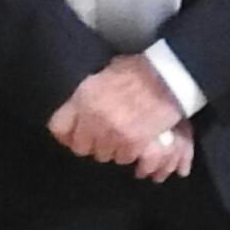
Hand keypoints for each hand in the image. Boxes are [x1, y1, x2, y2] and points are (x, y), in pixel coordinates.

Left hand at [47, 52, 189, 171]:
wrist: (170, 77)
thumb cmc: (139, 71)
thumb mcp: (105, 76)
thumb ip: (90, 96)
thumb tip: (82, 110)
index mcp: (83, 98)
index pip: (58, 128)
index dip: (67, 134)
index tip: (75, 135)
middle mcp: (92, 119)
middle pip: (81, 147)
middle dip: (92, 143)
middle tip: (105, 136)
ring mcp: (112, 133)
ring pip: (103, 155)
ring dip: (112, 149)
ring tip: (124, 137)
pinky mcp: (132, 144)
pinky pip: (124, 158)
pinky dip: (130, 152)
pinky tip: (138, 139)